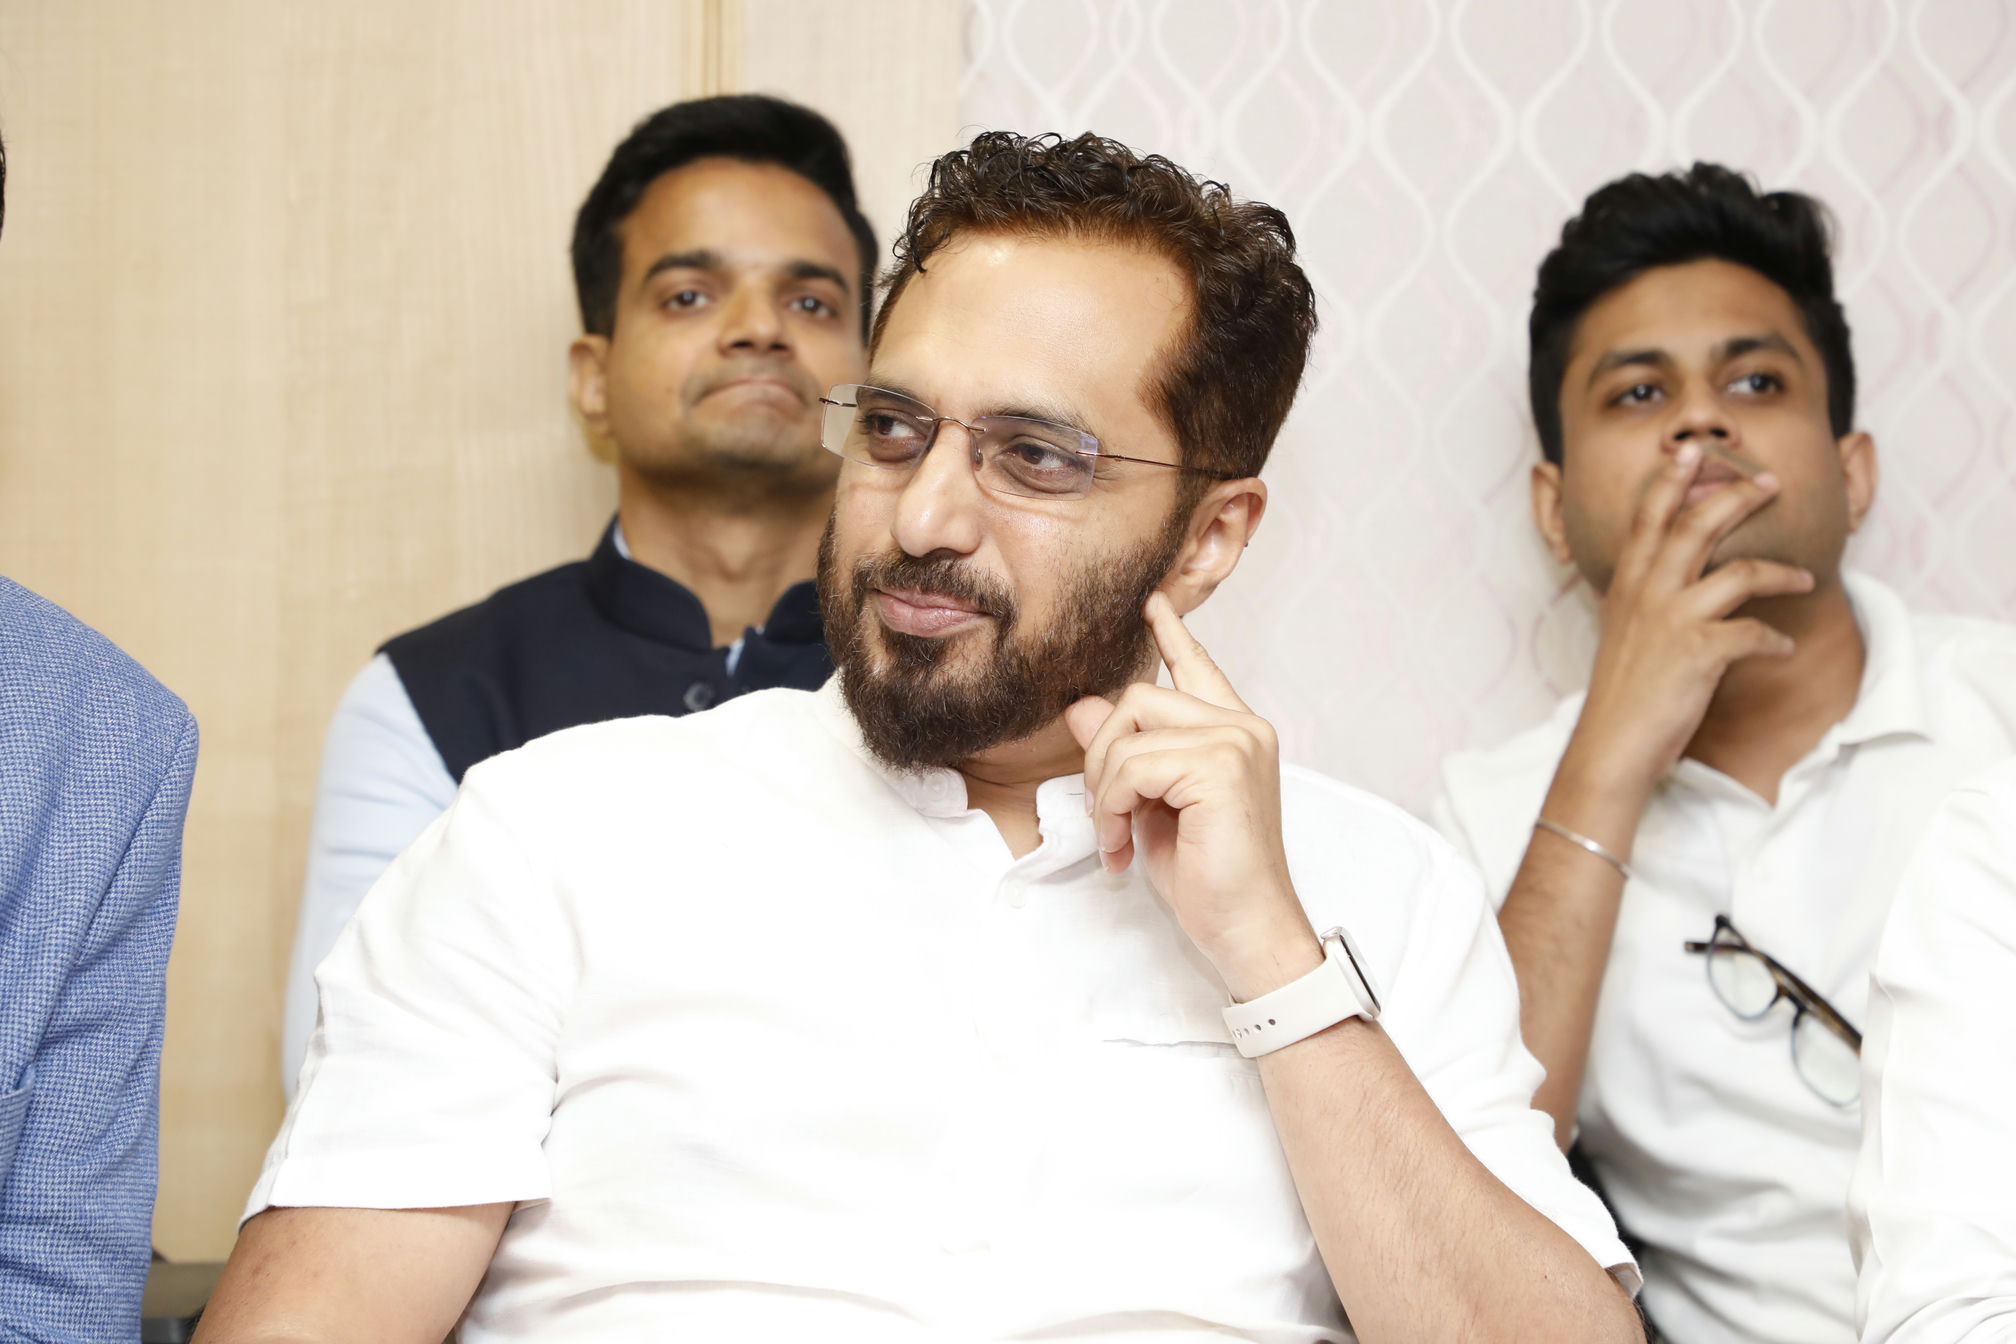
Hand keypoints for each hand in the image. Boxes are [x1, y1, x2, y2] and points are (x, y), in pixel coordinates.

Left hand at [1065, 593, 1317, 998]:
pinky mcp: (1220, 765)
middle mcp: (1241, 727)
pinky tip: (1124, 847)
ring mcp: (1235, 741)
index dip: (1173, 635)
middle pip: (1137, 698)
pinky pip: (1131, 766)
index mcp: (1233, 734)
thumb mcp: (1152, 808)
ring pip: (1128, 732)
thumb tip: (1082, 708)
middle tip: (1108, 819)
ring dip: (1105, 792)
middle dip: (1102, 757)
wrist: (1247, 931)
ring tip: (1118, 839)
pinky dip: (1112, 809)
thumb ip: (1124, 754)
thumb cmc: (1210, 879)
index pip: (1199, 669)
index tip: (1152, 604)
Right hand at [1563, 442, 1812, 814]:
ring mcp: (1673, 620)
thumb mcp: (1621, 633)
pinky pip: (1755, 633)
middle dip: (1738, 497)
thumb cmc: (1620, 693)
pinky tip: (1783, 648)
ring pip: (1739, 572)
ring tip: (1806, 579)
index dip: (1672, 480)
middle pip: (1696, 525)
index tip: (1694, 451)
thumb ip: (1638, 599)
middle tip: (1771, 482)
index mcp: (1627, 584)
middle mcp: (1647, 593)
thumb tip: (1651, 579)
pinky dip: (1775, 640)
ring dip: (1782, 572)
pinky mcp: (1699, 653)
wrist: (1612, 744)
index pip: (1648, 517)